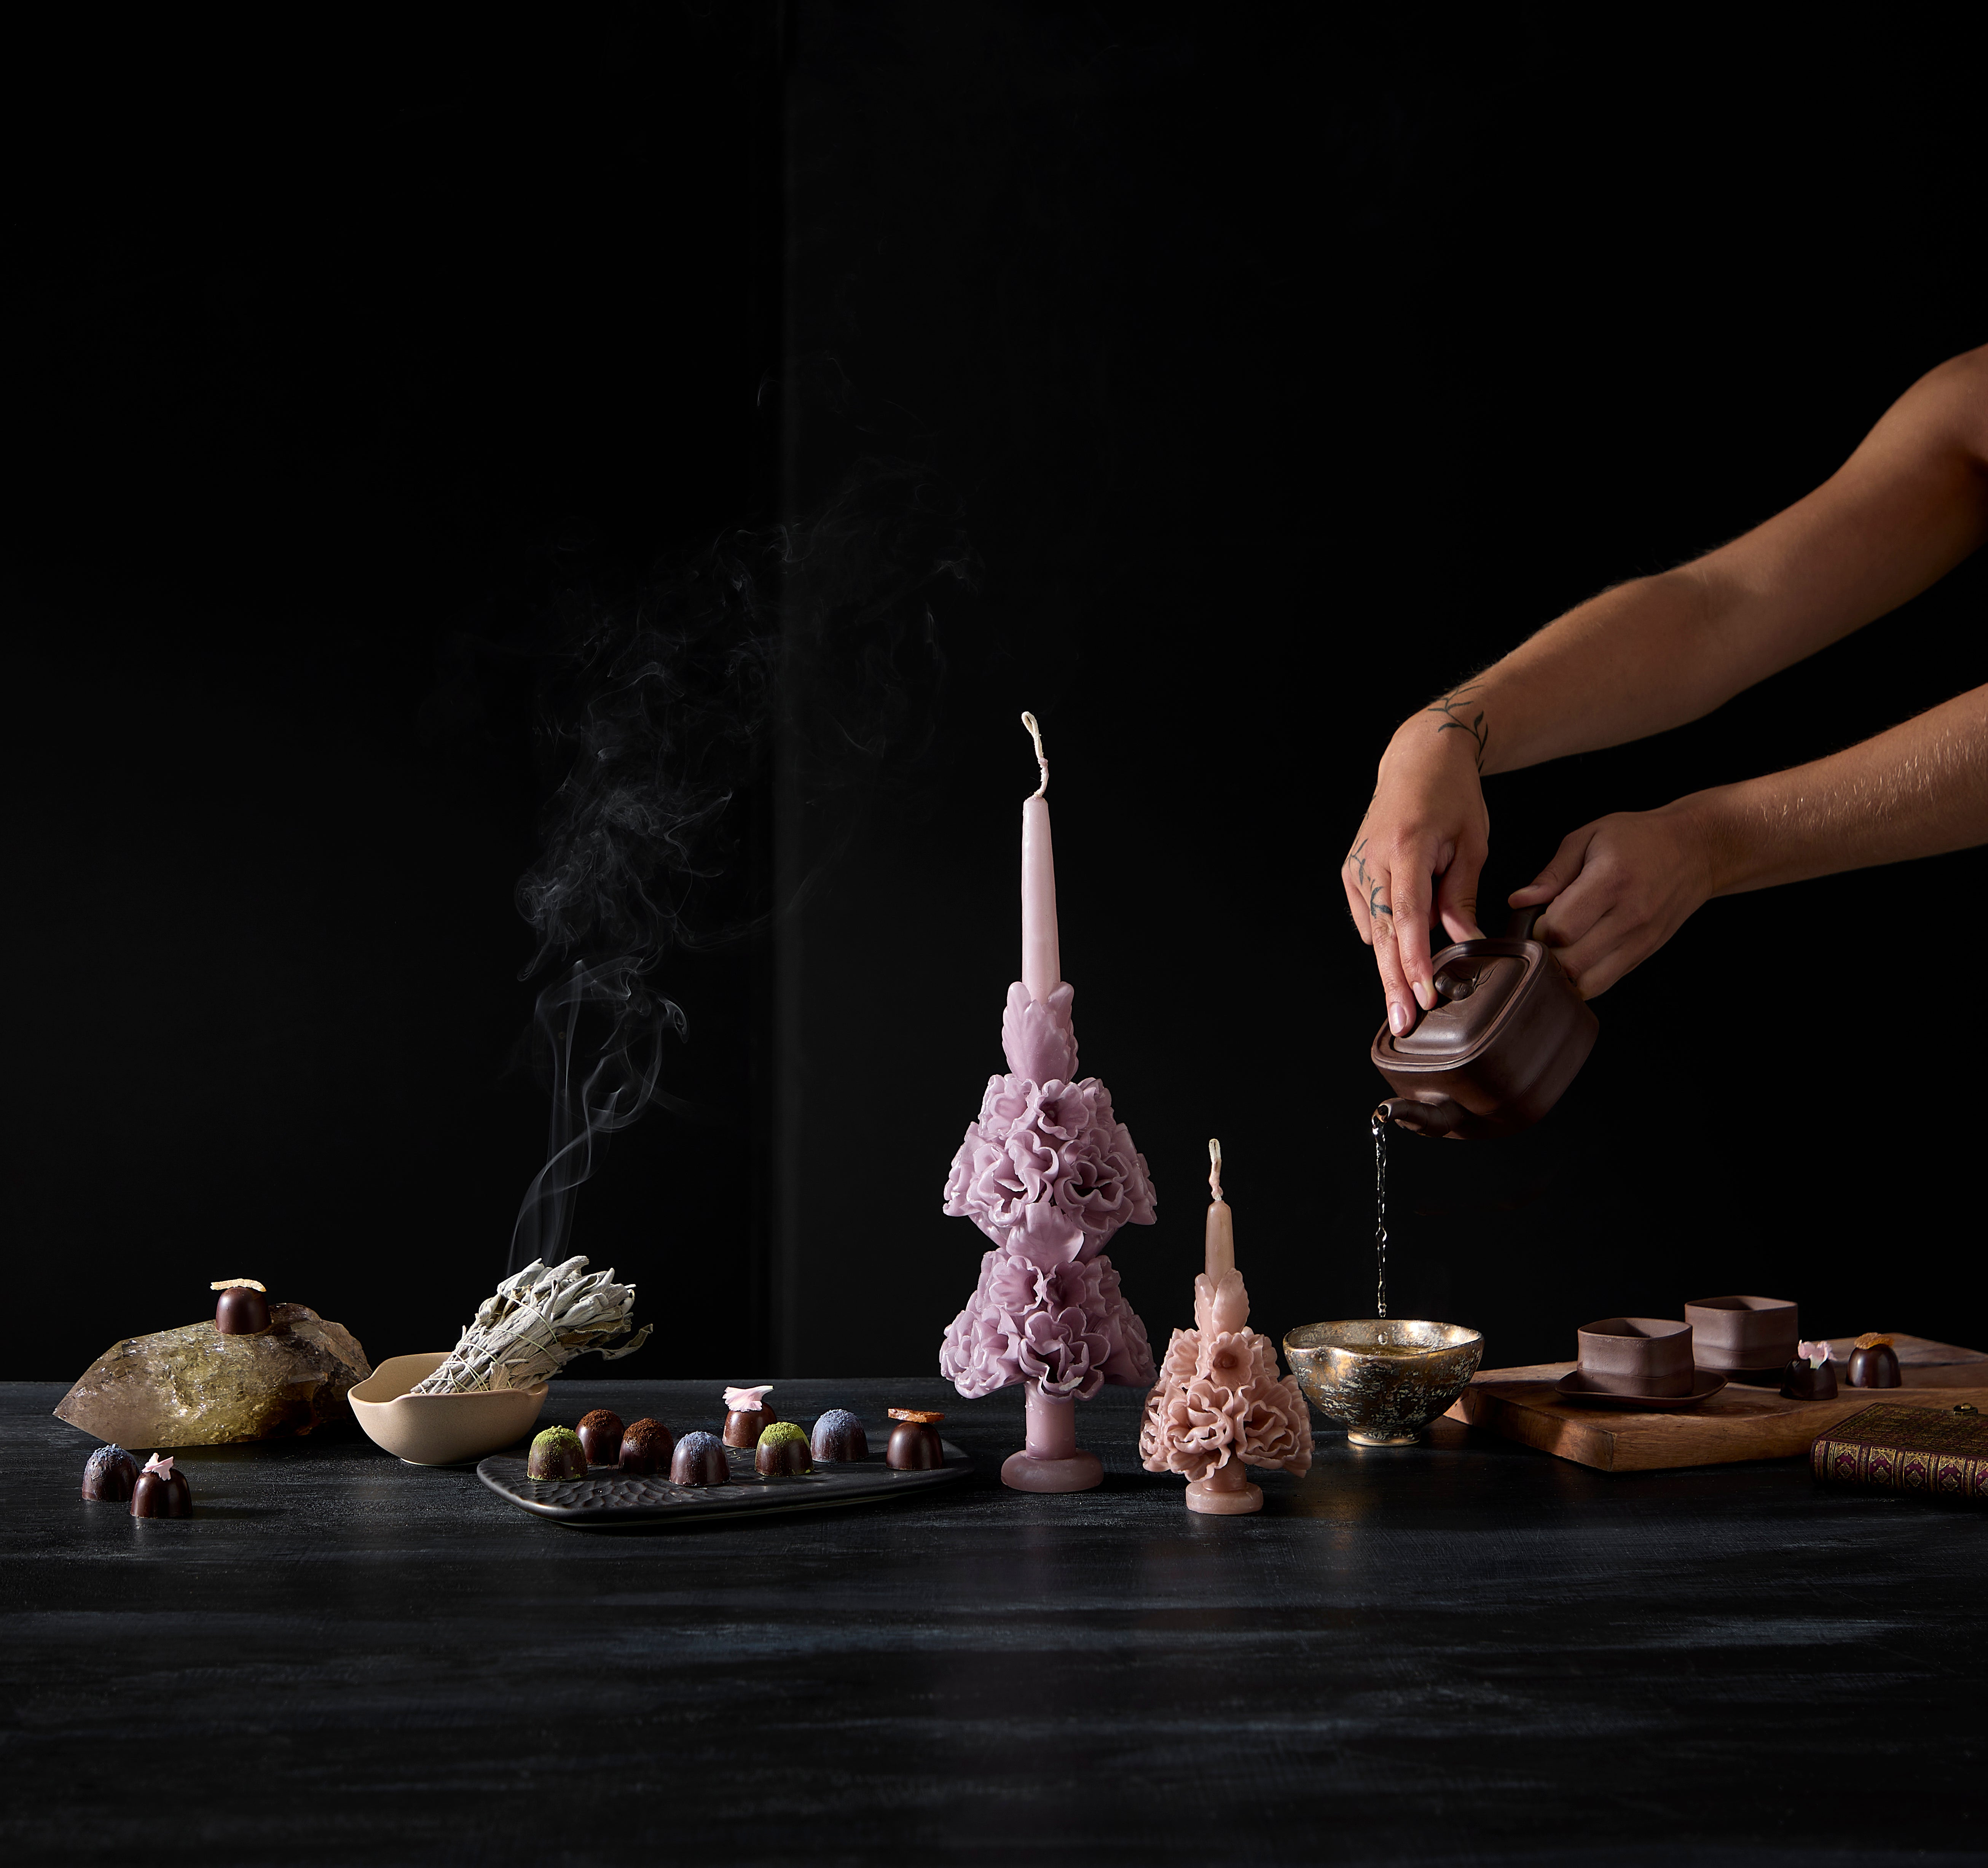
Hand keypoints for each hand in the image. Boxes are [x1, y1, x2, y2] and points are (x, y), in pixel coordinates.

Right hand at [1342, 719, 1489, 1035]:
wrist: (1418, 759)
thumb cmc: (1451, 795)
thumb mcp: (1471, 844)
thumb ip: (1462, 897)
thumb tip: (1466, 944)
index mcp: (1407, 847)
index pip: (1410, 915)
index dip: (1415, 959)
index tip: (1424, 994)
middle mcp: (1374, 858)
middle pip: (1382, 933)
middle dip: (1393, 982)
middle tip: (1403, 1023)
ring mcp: (1358, 866)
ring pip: (1372, 931)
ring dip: (1388, 967)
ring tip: (1402, 1006)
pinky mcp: (1352, 872)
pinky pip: (1367, 917)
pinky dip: (1382, 941)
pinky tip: (1397, 960)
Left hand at [1507, 802, 1714, 996]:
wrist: (1695, 850)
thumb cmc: (1638, 838)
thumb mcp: (1589, 837)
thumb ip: (1552, 873)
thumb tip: (1519, 901)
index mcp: (1611, 880)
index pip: (1561, 928)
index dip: (1539, 928)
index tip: (1540, 917)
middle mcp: (1629, 915)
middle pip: (1571, 961)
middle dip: (1547, 952)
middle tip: (1547, 934)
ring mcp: (1640, 939)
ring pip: (1587, 981)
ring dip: (1564, 971)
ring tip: (1562, 946)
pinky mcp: (1645, 952)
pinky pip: (1604, 983)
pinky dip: (1583, 977)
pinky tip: (1579, 954)